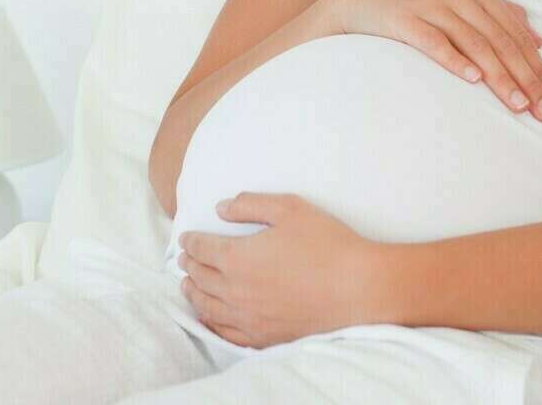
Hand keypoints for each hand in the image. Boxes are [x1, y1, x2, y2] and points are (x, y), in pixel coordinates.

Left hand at [176, 192, 379, 348]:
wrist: (358, 289)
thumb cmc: (327, 243)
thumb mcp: (289, 208)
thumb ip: (250, 204)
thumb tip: (220, 208)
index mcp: (237, 257)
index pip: (202, 248)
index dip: (191, 241)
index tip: (186, 238)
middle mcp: (236, 291)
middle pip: (200, 277)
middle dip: (189, 265)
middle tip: (183, 258)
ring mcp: (248, 317)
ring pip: (208, 306)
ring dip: (193, 293)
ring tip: (186, 286)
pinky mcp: (264, 337)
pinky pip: (226, 332)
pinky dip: (211, 321)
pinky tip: (210, 316)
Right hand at [330, 0, 541, 119]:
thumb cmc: (418, 0)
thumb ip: (500, 14)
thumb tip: (538, 39)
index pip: (516, 35)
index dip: (538, 68)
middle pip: (501, 41)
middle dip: (526, 78)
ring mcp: (431, 5)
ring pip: (474, 44)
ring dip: (499, 77)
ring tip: (517, 105)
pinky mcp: (404, 19)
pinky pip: (434, 41)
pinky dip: (455, 60)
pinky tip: (472, 79)